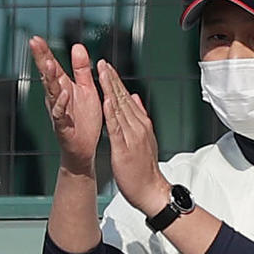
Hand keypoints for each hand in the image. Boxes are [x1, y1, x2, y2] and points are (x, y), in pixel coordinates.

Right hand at [29, 37, 101, 176]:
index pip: (52, 66)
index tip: (35, 38)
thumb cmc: (84, 119)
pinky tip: (64, 92)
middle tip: (34, 43)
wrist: (84, 149)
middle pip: (48, 75)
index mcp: (63, 87)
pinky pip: (60, 113)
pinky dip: (61, 103)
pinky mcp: (62, 126)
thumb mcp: (86, 89)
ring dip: (50, 78)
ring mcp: (58, 112)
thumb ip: (81, 69)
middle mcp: (57, 98)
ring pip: (52, 92)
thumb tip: (77, 45)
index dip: (44, 53)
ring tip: (49, 63)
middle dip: (42, 59)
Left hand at [98, 58, 166, 215]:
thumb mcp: (144, 139)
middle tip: (102, 63)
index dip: (116, 82)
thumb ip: (139, 118)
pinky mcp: (124, 148)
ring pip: (119, 108)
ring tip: (102, 73)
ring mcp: (132, 136)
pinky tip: (106, 100)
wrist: (151, 190)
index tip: (107, 67)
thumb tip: (135, 99)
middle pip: (123, 98)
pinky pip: (117, 128)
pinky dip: (111, 113)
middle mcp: (137, 126)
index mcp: (140, 124)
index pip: (126, 98)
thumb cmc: (144, 169)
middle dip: (112, 79)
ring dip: (110, 89)